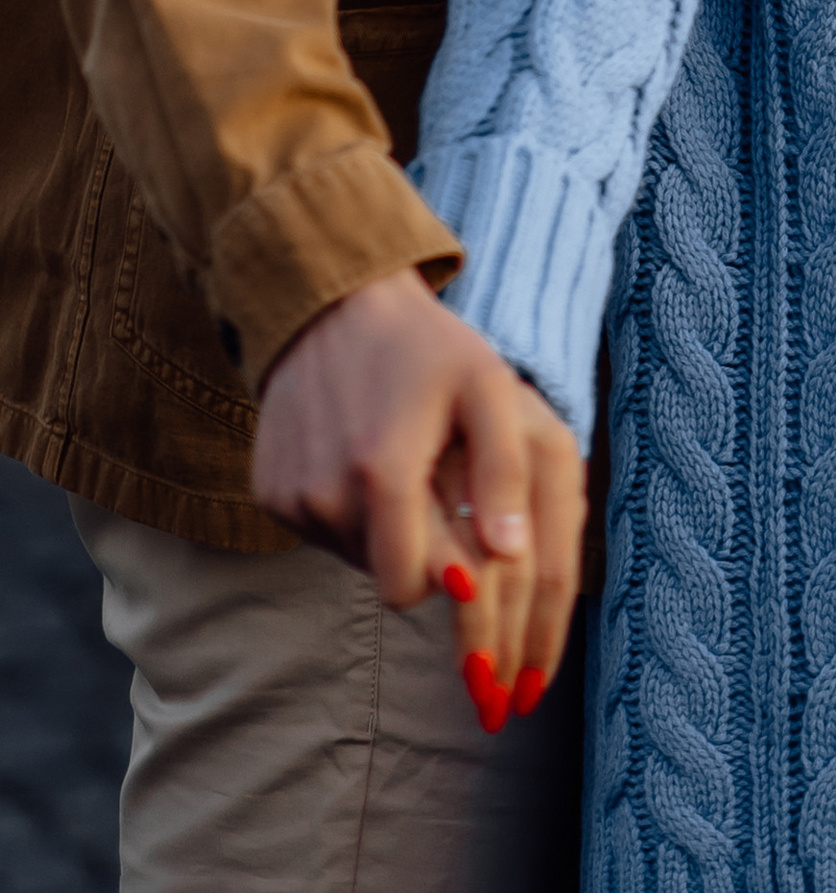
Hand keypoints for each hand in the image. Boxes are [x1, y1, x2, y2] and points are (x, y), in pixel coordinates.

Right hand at [252, 267, 583, 728]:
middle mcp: (325, 498)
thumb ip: (502, 471)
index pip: (412, 588)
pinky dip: (353, 513)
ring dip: (390, 534)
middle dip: (425, 558)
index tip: (476, 566)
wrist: (334, 305)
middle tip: (446, 501)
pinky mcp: (270, 494)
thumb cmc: (426, 347)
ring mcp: (290, 499)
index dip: (450, 583)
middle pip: (386, 580)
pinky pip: (324, 533)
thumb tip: (510, 555)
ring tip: (409, 468)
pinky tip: (367, 459)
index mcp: (382, 476)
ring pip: (358, 558)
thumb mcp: (487, 388)